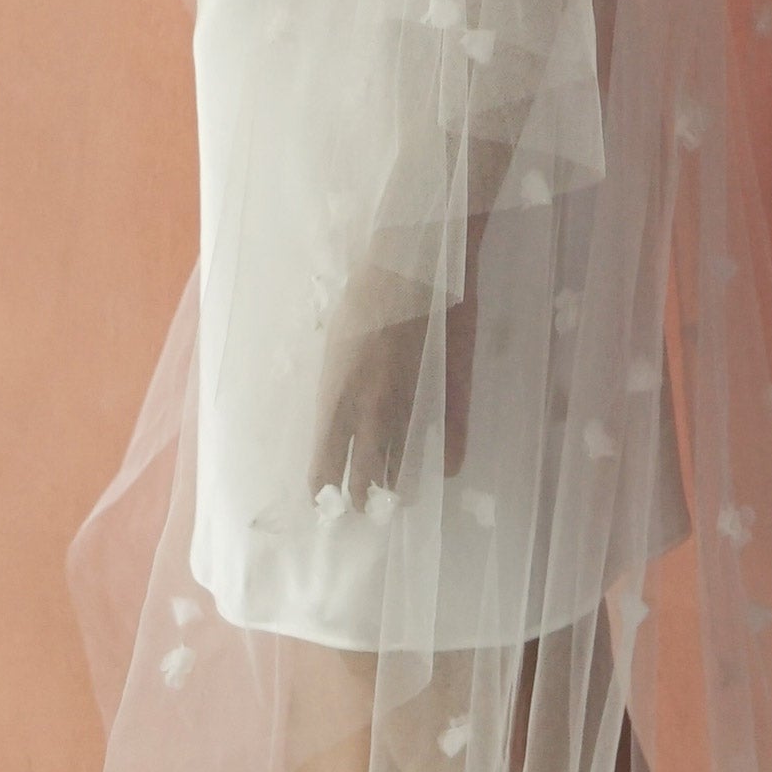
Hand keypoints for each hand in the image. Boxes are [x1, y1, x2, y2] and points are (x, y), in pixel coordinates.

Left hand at [308, 281, 478, 503]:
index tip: (324, 502)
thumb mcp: (335, 342)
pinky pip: (447, 441)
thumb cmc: (365, 295)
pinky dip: (446, 459)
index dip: (323, 488)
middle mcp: (370, 409)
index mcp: (336, 395)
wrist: (412, 264)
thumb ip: (337, 385)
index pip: (325, 460)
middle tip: (365, 507)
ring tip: (402, 497)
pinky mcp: (446, 392)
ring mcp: (410, 403)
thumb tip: (335, 414)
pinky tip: (445, 468)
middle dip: (363, 499)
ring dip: (401, 485)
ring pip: (404, 464)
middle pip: (365, 476)